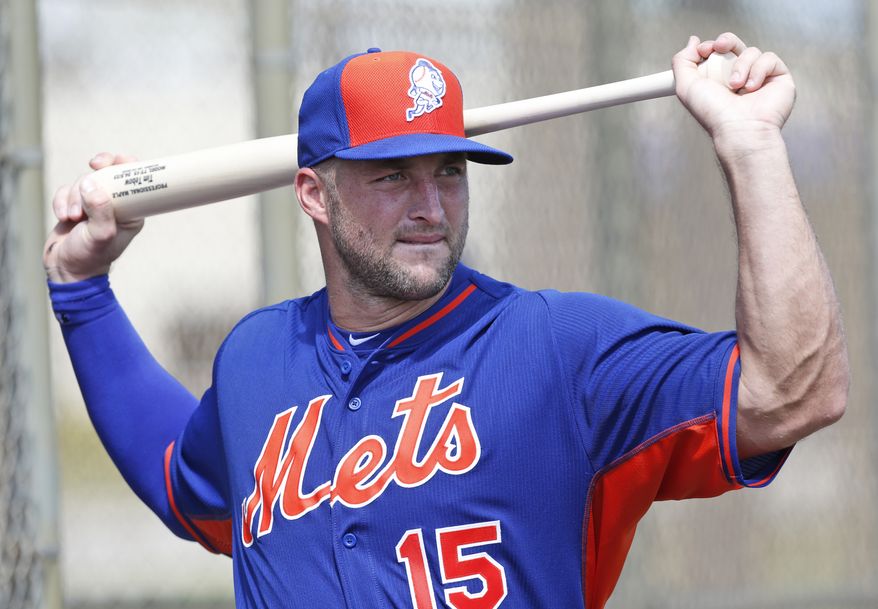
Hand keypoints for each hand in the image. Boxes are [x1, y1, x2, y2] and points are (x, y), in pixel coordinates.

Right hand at [43, 153, 144, 282]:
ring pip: (83, 182)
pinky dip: (61, 201)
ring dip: (74, 196)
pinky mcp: (76, 204)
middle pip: (107, 173)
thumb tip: (92, 185)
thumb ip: (100, 211)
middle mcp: (115, 205)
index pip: (133, 180)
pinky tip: (63, 217)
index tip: (110, 163)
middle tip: (91, 171)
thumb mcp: (100, 235)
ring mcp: (95, 204)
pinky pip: (66, 190)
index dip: (124, 164)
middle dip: (94, 177)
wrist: (66, 269)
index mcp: (131, 211)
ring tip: (74, 217)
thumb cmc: (90, 257)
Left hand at [673, 33, 795, 141]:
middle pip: (734, 45)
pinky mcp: (778, 77)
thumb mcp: (686, 86)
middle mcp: (739, 77)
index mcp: (718, 80)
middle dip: (726, 41)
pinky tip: (751, 88)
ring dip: (740, 66)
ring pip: (751, 51)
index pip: (716, 51)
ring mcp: (759, 77)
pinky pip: (769, 59)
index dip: (711, 45)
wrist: (738, 129)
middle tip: (719, 48)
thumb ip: (682, 62)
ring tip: (735, 86)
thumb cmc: (714, 114)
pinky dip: (758, 70)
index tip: (704, 50)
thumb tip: (693, 41)